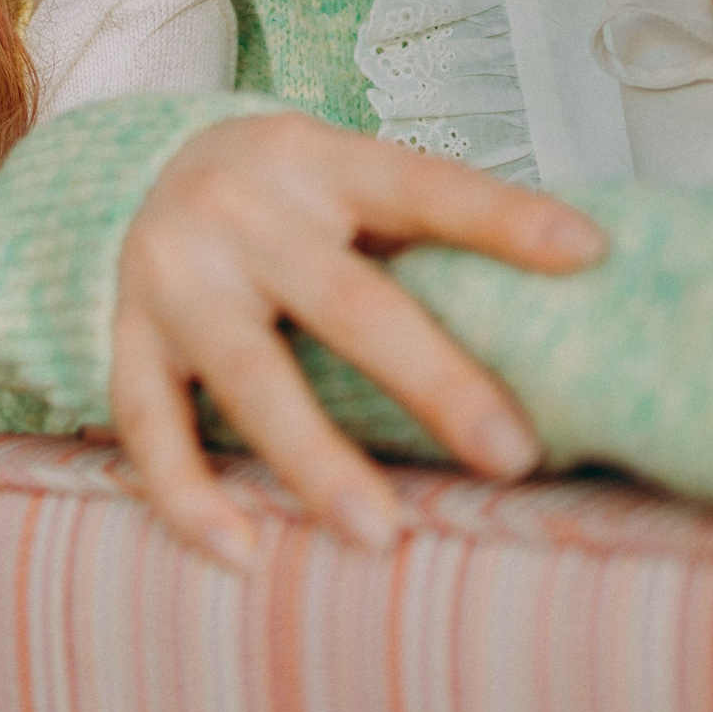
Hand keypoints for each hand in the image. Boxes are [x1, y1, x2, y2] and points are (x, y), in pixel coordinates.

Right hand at [109, 112, 604, 565]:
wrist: (145, 168)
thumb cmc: (290, 195)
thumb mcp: (347, 176)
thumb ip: (423, 230)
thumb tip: (571, 292)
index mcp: (314, 158)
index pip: (420, 184)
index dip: (501, 219)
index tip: (586, 252)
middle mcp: (239, 212)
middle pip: (346, 302)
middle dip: (432, 381)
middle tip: (512, 455)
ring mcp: (173, 278)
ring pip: (248, 377)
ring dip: (316, 459)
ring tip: (381, 536)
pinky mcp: (125, 337)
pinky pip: (149, 426)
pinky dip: (190, 495)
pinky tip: (242, 553)